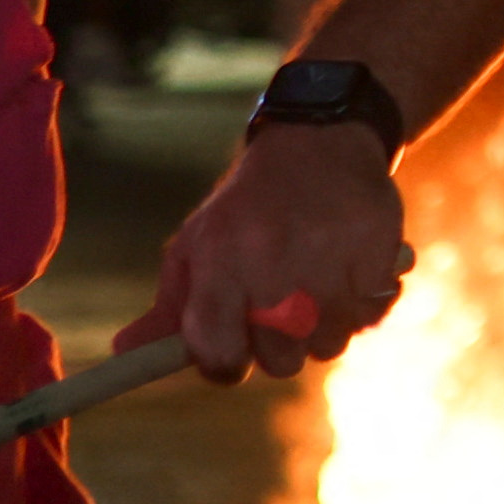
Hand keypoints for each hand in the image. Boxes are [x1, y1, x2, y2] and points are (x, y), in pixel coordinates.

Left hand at [122, 115, 412, 382]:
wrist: (320, 141)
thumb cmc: (248, 209)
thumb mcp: (198, 246)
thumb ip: (169, 308)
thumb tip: (124, 353)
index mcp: (222, 260)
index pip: (218, 351)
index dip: (223, 361)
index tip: (231, 350)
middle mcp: (275, 262)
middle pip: (281, 361)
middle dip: (278, 343)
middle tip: (278, 304)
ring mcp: (332, 261)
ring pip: (329, 346)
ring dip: (322, 326)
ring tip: (313, 281)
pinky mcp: (379, 255)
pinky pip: (369, 319)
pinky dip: (360, 304)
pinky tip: (347, 269)